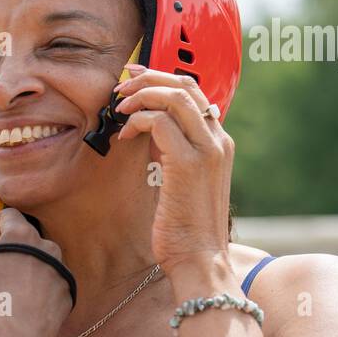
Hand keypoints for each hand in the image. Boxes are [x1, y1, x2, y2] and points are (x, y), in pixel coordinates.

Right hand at [0, 208, 72, 336]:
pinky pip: (49, 282)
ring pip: (38, 261)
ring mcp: (61, 271)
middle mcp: (48, 247)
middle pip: (24, 238)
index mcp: (24, 235)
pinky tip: (19, 301)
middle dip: (5, 248)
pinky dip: (35, 286)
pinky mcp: (67, 293)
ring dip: (21, 267)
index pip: (6, 216)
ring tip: (3, 285)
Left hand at [114, 67, 234, 274]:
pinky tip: (124, 135)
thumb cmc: (186, 226)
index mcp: (219, 143)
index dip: (162, 78)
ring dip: (140, 95)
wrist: (199, 258)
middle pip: (185, 85)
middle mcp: (218, 140)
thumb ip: (175, 152)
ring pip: (173, 97)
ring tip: (118, 107)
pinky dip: (137, 120)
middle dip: (148, 78)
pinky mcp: (188, 163)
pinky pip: (159, 122)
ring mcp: (207, 150)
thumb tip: (149, 130)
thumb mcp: (184, 181)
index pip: (195, 92)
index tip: (135, 78)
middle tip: (120, 85)